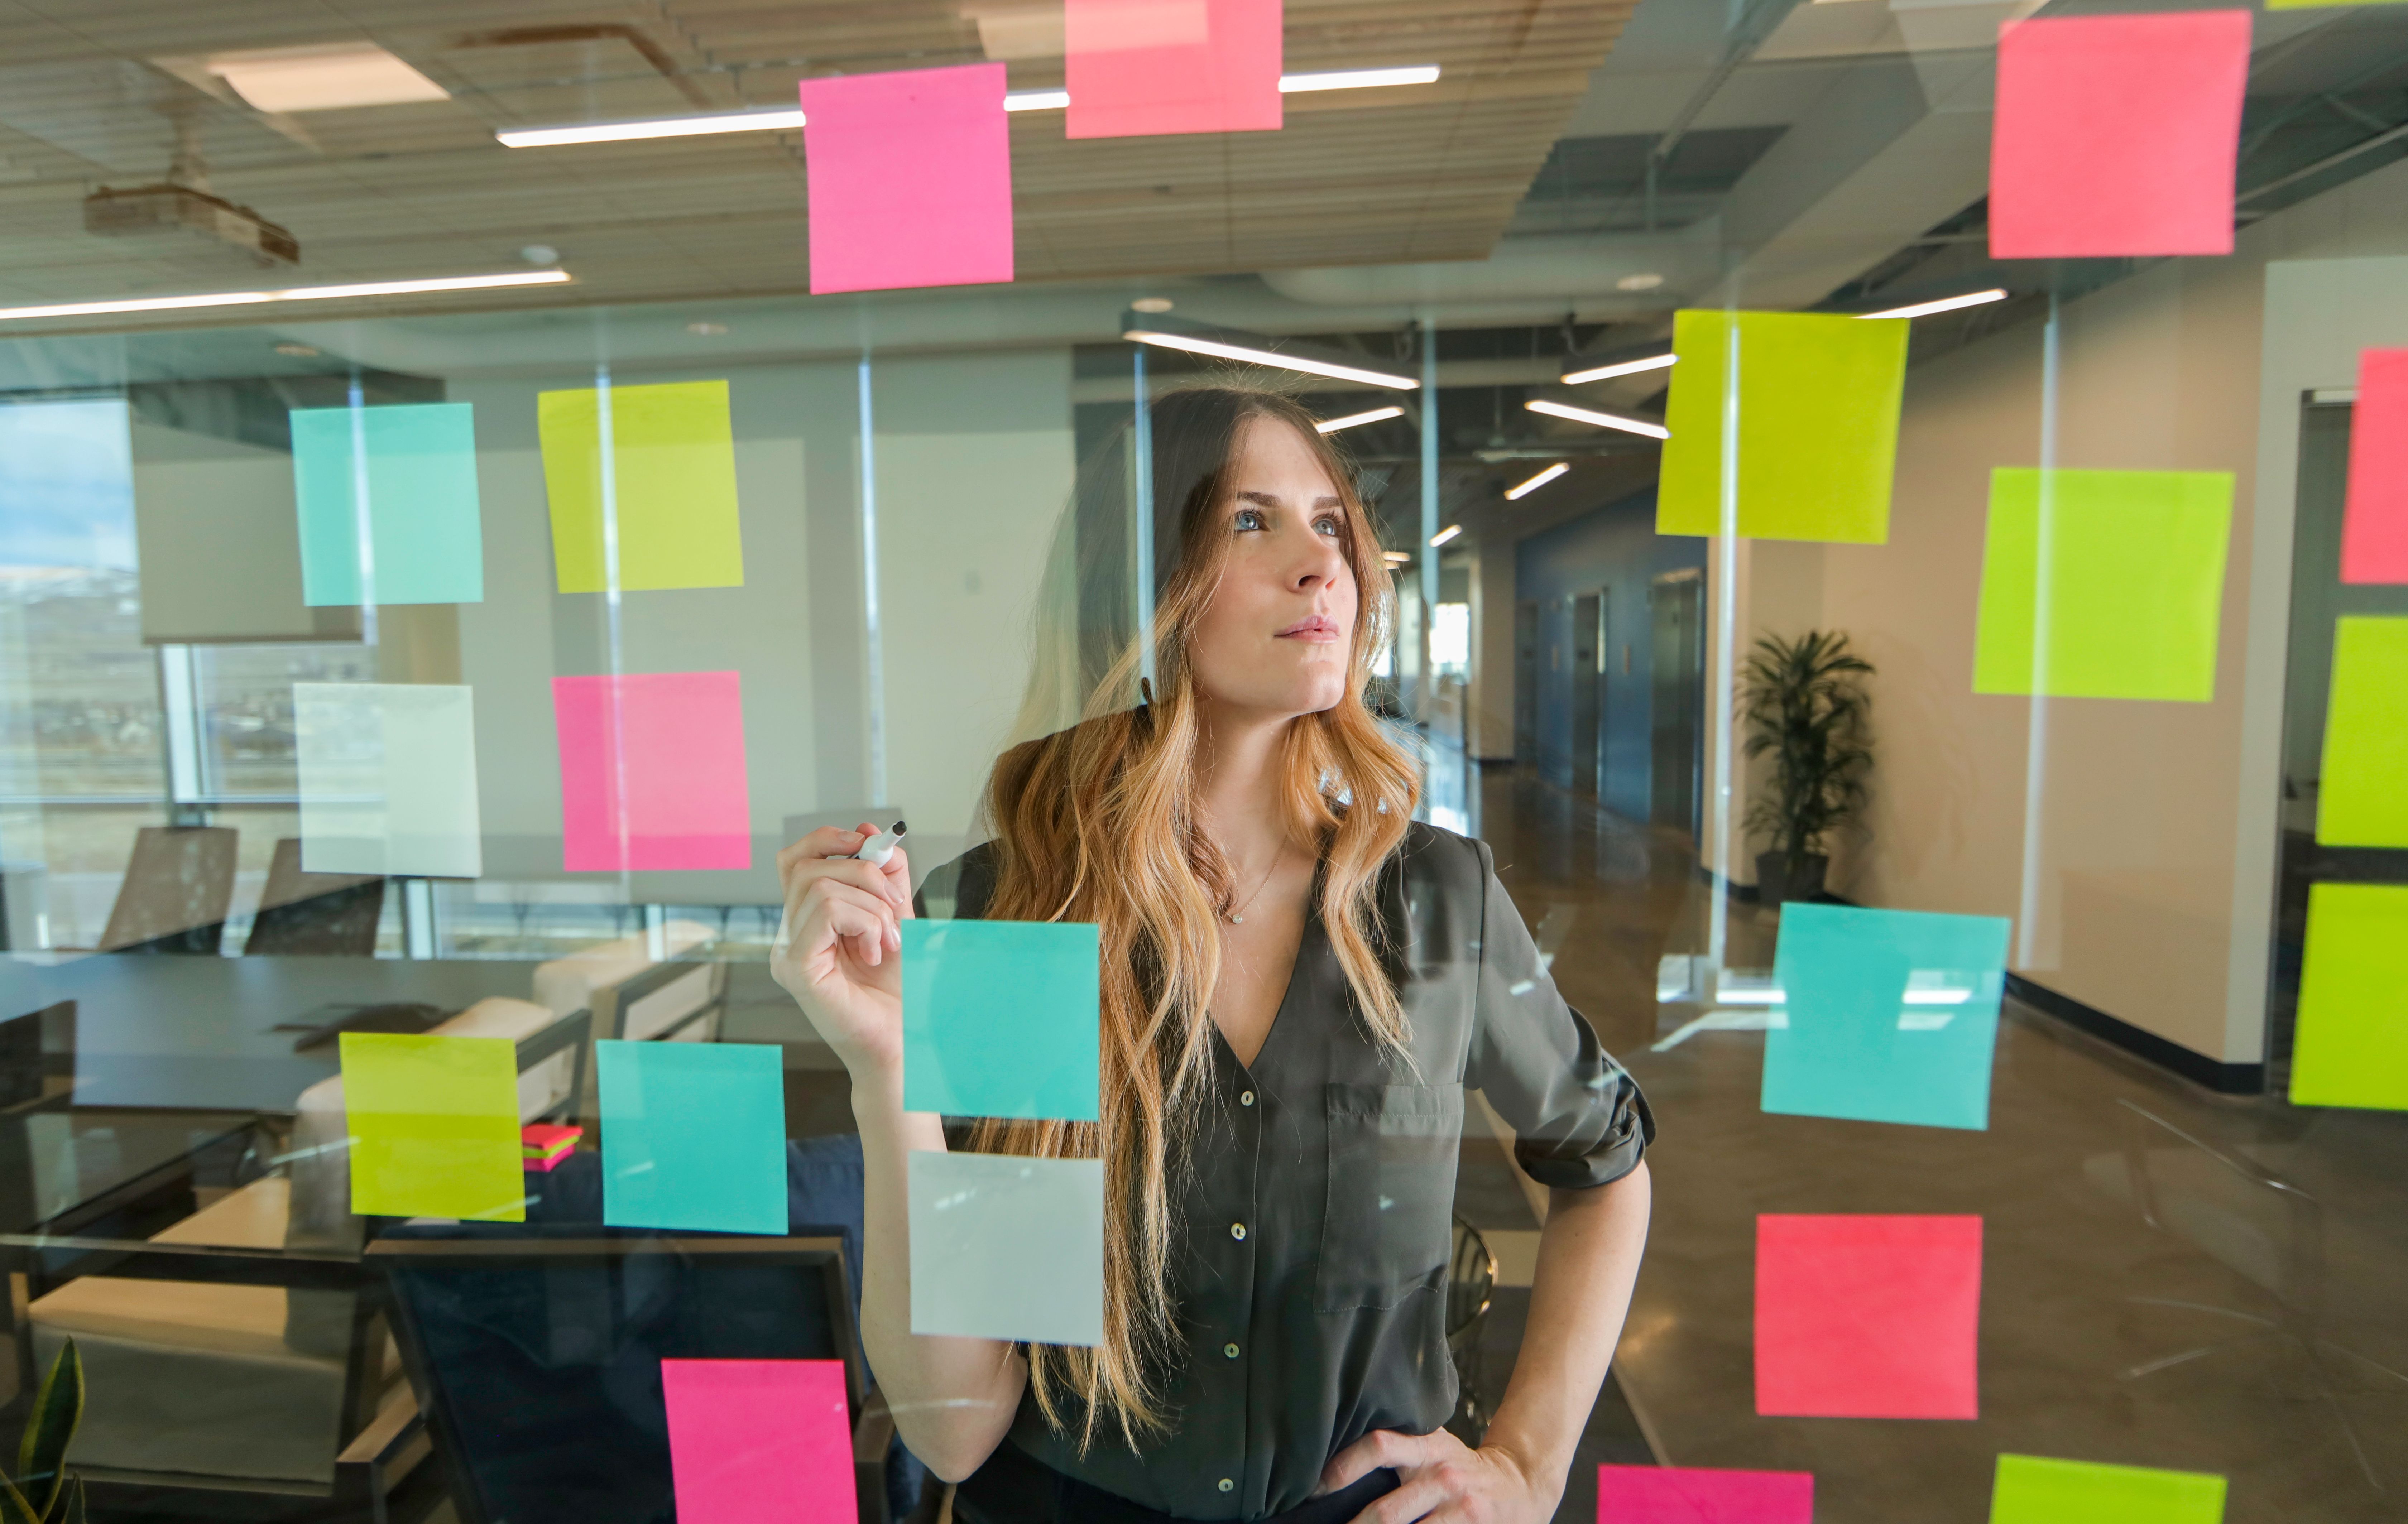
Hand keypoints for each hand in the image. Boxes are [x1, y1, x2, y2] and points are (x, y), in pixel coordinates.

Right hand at [770, 823, 915, 1079]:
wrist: (907, 1040)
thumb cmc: (901, 988)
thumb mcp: (898, 916)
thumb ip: (885, 875)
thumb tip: (869, 832)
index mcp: (806, 921)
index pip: (795, 858)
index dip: (828, 839)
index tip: (867, 845)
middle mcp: (788, 935)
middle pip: (808, 865)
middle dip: (864, 873)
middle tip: (894, 910)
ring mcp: (786, 952)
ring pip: (821, 886)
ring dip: (871, 905)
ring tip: (887, 940)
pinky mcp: (795, 968)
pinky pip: (827, 912)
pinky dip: (864, 921)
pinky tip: (875, 952)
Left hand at [1321, 1429, 1555, 1523]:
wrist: (1521, 1483)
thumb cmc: (1462, 1468)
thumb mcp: (1433, 1446)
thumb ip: (1397, 1448)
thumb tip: (1335, 1466)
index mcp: (1426, 1446)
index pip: (1378, 1446)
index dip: (1342, 1467)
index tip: (1315, 1489)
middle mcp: (1442, 1473)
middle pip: (1386, 1510)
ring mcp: (1458, 1505)